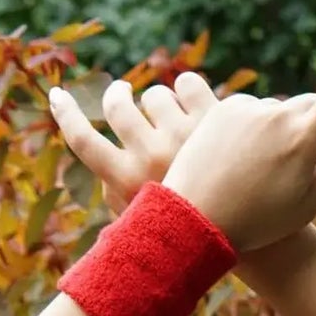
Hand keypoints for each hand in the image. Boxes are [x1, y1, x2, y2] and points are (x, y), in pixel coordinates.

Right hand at [48, 69, 219, 217]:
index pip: (82, 140)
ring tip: (175, 119)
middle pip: (117, 104)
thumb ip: (118, 192)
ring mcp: (184, 134)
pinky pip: (186, 82)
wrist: (258, 233)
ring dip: (161, 102)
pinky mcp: (215, 117)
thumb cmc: (194, 229)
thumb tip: (100, 158)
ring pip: (155, 93)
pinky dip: (188, 90)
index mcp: (126, 183)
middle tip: (123, 93)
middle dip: (117, 94)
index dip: (65, 114)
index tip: (57, 96)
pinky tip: (197, 107)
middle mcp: (150, 156)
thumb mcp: (145, 219)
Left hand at [159, 21, 315, 250]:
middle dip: (311, 126)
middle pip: (310, 106)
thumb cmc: (258, 222)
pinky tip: (234, 162)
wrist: (195, 223)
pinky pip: (248, 113)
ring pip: (276, 112)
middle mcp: (279, 116)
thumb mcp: (306, 203)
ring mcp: (249, 110)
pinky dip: (248, 131)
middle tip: (293, 169)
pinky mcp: (222, 108)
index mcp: (306, 140)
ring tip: (256, 175)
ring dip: (275, 132)